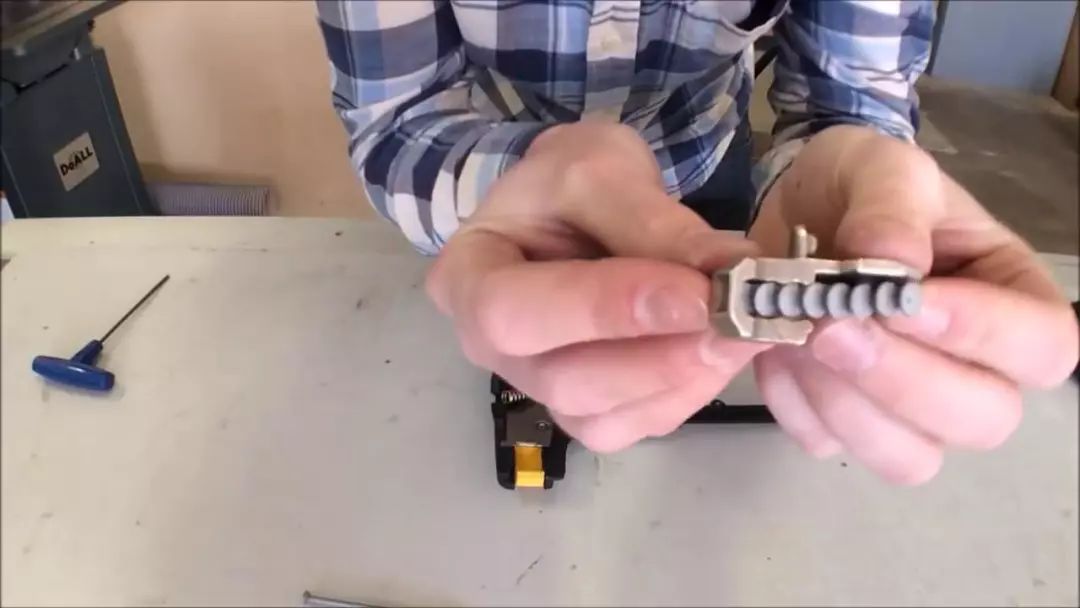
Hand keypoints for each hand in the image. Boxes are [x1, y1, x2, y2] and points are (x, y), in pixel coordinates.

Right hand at [426, 123, 769, 451]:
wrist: (572, 205)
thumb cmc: (568, 180)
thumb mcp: (602, 170)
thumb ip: (655, 221)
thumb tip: (732, 269)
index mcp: (467, 277)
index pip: (515, 313)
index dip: (604, 311)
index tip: (696, 294)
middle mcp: (488, 349)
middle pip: (563, 379)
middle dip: (659, 354)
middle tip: (739, 318)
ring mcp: (536, 388)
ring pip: (604, 417)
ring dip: (684, 378)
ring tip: (744, 328)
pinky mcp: (586, 411)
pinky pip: (635, 426)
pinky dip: (689, 393)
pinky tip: (722, 350)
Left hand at [751, 125, 1078, 484]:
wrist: (789, 210)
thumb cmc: (856, 186)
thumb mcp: (878, 166)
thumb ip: (892, 203)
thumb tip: (893, 259)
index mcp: (1012, 297)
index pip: (1044, 347)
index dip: (981, 335)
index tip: (903, 299)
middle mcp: (977, 367)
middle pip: (983, 419)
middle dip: (901, 378)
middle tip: (830, 325)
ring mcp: (911, 409)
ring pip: (908, 456)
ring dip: (844, 402)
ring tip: (795, 333)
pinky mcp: (843, 424)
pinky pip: (827, 444)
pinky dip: (794, 403)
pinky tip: (775, 350)